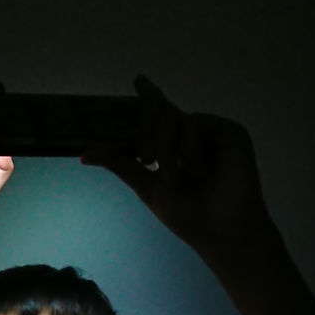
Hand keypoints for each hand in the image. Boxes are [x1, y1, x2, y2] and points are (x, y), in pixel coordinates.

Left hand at [80, 75, 271, 258]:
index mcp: (173, 147)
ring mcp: (211, 132)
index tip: (138, 81)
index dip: (150, 96)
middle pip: (160, 113)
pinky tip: (199, 170)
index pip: (158, 116)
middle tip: (146, 159)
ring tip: (176, 177)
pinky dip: (190, 149)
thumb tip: (84, 155)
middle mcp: (190, 136)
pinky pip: (196, 123)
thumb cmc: (189, 216)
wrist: (222, 233)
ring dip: (168, 149)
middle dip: (147, 133)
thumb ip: (121, 165)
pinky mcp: (229, 132)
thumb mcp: (148, 188)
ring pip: (174, 118)